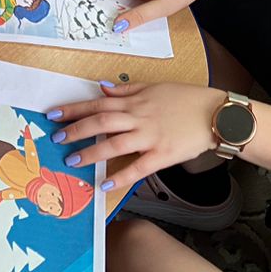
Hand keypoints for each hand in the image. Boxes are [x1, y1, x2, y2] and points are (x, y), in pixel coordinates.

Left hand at [51, 81, 223, 192]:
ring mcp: (150, 136)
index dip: (74, 109)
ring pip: (114, 144)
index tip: (54, 114)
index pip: (98, 104)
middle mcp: (139, 117)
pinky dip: (120, 177)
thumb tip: (102, 87)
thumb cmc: (186, 99)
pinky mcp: (162, 154)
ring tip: (72, 161)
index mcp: (136, 100)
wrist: (216, 113)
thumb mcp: (155, 87)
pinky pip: (138, 167)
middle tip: (56, 139)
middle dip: (76, 130)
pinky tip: (104, 184)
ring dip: (91, 153)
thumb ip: (127, 89)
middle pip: (101, 122)